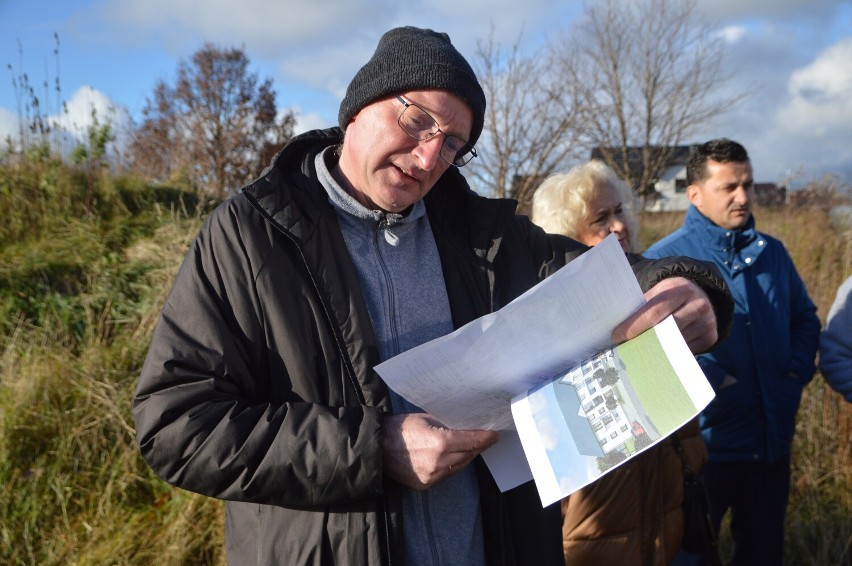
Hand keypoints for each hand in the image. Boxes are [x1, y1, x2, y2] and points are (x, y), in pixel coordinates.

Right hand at [381, 413, 499, 490]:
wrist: (376, 446)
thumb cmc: (399, 428)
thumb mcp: (426, 419)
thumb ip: (448, 425)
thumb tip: (467, 426)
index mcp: (440, 442)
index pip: (472, 441)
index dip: (485, 438)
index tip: (494, 434)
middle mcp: (438, 462)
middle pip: (468, 455)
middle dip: (478, 446)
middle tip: (486, 439)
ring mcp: (431, 476)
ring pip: (459, 467)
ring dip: (466, 456)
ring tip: (472, 447)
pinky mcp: (425, 484)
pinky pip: (446, 475)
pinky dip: (452, 466)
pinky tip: (454, 457)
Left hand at [611, 277, 717, 353]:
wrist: (701, 296)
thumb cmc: (671, 296)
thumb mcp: (658, 293)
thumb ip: (642, 307)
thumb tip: (617, 330)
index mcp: (679, 289)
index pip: (653, 312)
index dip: (633, 326)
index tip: (616, 337)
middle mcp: (697, 304)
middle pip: (665, 330)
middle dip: (642, 340)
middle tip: (624, 349)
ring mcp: (707, 322)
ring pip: (675, 343)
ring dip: (655, 350)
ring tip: (637, 354)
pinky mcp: (711, 337)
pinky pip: (685, 351)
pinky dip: (670, 354)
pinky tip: (659, 355)